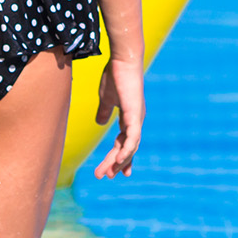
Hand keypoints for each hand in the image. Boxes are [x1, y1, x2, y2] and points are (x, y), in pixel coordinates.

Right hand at [92, 56, 144, 178]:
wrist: (123, 60)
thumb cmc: (115, 75)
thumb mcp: (106, 98)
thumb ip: (104, 111)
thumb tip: (100, 122)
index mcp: (130, 116)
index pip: (125, 141)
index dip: (121, 156)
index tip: (115, 171)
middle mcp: (136, 120)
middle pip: (126, 147)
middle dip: (116, 163)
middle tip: (107, 177)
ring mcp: (137, 118)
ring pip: (129, 147)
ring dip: (118, 161)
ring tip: (107, 174)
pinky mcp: (135, 115)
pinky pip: (132, 138)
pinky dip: (126, 151)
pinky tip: (119, 161)